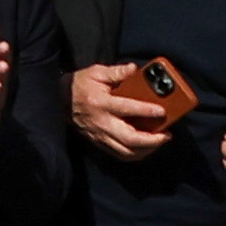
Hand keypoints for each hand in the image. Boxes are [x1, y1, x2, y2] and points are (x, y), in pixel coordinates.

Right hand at [65, 62, 181, 162]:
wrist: (58, 100)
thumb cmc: (79, 85)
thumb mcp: (95, 72)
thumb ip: (116, 72)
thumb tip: (134, 69)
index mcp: (100, 102)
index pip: (127, 109)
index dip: (146, 111)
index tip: (162, 111)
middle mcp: (101, 122)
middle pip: (130, 138)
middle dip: (152, 140)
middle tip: (166, 135)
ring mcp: (100, 135)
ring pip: (127, 151)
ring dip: (147, 150)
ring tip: (159, 141)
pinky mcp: (99, 142)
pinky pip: (120, 155)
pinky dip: (135, 155)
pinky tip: (145, 148)